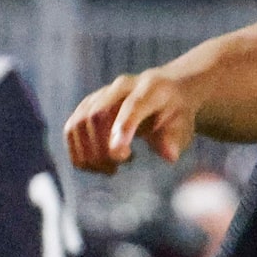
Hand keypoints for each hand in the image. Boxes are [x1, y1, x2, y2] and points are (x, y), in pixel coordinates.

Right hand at [64, 68, 200, 173]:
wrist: (164, 92)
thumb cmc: (175, 114)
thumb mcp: (184, 126)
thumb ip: (174, 139)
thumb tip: (169, 156)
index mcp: (150, 89)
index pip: (133, 106)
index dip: (123, 128)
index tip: (119, 155)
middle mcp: (121, 87)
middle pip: (97, 115)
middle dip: (101, 149)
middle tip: (116, 168)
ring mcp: (101, 95)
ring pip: (79, 123)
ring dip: (88, 154)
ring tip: (109, 169)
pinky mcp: (87, 106)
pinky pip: (71, 130)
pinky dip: (79, 153)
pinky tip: (97, 165)